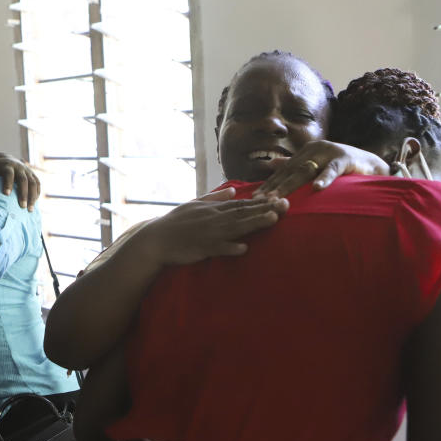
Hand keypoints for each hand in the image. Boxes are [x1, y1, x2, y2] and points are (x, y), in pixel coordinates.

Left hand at [0, 154, 40, 210]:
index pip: (8, 174)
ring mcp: (27, 171)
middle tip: (22, 207)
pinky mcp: (33, 175)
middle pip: (23, 180)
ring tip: (30, 210)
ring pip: (33, 183)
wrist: (5, 160)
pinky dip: (37, 194)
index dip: (8, 183)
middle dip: (23, 193)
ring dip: (33, 196)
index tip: (6, 195)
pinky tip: (34, 203)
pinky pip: (38, 184)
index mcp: (7, 165)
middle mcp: (19, 167)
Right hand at [135, 188, 287, 266]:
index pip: (240, 204)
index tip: (278, 197)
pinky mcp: (201, 249)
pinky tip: (244, 248)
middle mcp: (213, 219)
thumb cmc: (175, 223)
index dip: (260, 201)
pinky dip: (230, 248)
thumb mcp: (194, 204)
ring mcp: (208, 234)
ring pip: (235, 228)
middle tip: (285, 205)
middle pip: (243, 213)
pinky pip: (218, 249)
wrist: (155, 239)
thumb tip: (233, 190)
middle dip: (265, 209)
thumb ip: (215, 198)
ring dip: (254, 224)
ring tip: (273, 220)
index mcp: (212, 209)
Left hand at [255, 141, 389, 197]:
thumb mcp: (315, 164)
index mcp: (305, 152)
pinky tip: (317, 188)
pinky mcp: (345, 159)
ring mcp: (329, 152)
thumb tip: (272, 164)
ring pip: (306, 171)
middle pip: (290, 171)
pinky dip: (324, 179)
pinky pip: (332, 170)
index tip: (253, 198)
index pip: (283, 171)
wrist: (370, 164)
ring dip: (290, 185)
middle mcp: (314, 149)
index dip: (268, 184)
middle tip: (260, 201)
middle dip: (274, 187)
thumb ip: (294, 164)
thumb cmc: (340, 167)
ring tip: (277, 198)